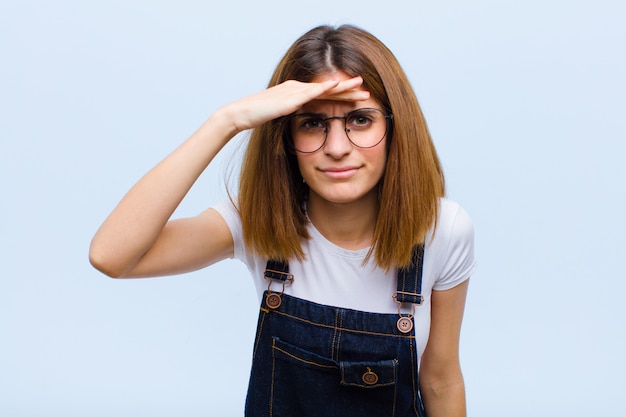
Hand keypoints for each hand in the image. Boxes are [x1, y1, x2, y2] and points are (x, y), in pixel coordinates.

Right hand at [220, 77, 369, 132]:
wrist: (240, 114)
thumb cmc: (256, 120)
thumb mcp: (279, 121)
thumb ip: (291, 121)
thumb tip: (302, 131)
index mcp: (296, 93)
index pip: (323, 94)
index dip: (341, 96)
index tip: (357, 99)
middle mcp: (298, 88)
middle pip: (329, 88)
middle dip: (349, 89)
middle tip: (367, 91)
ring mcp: (295, 90)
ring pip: (325, 87)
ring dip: (344, 87)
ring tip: (361, 86)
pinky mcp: (290, 96)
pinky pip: (312, 91)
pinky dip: (326, 88)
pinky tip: (338, 85)